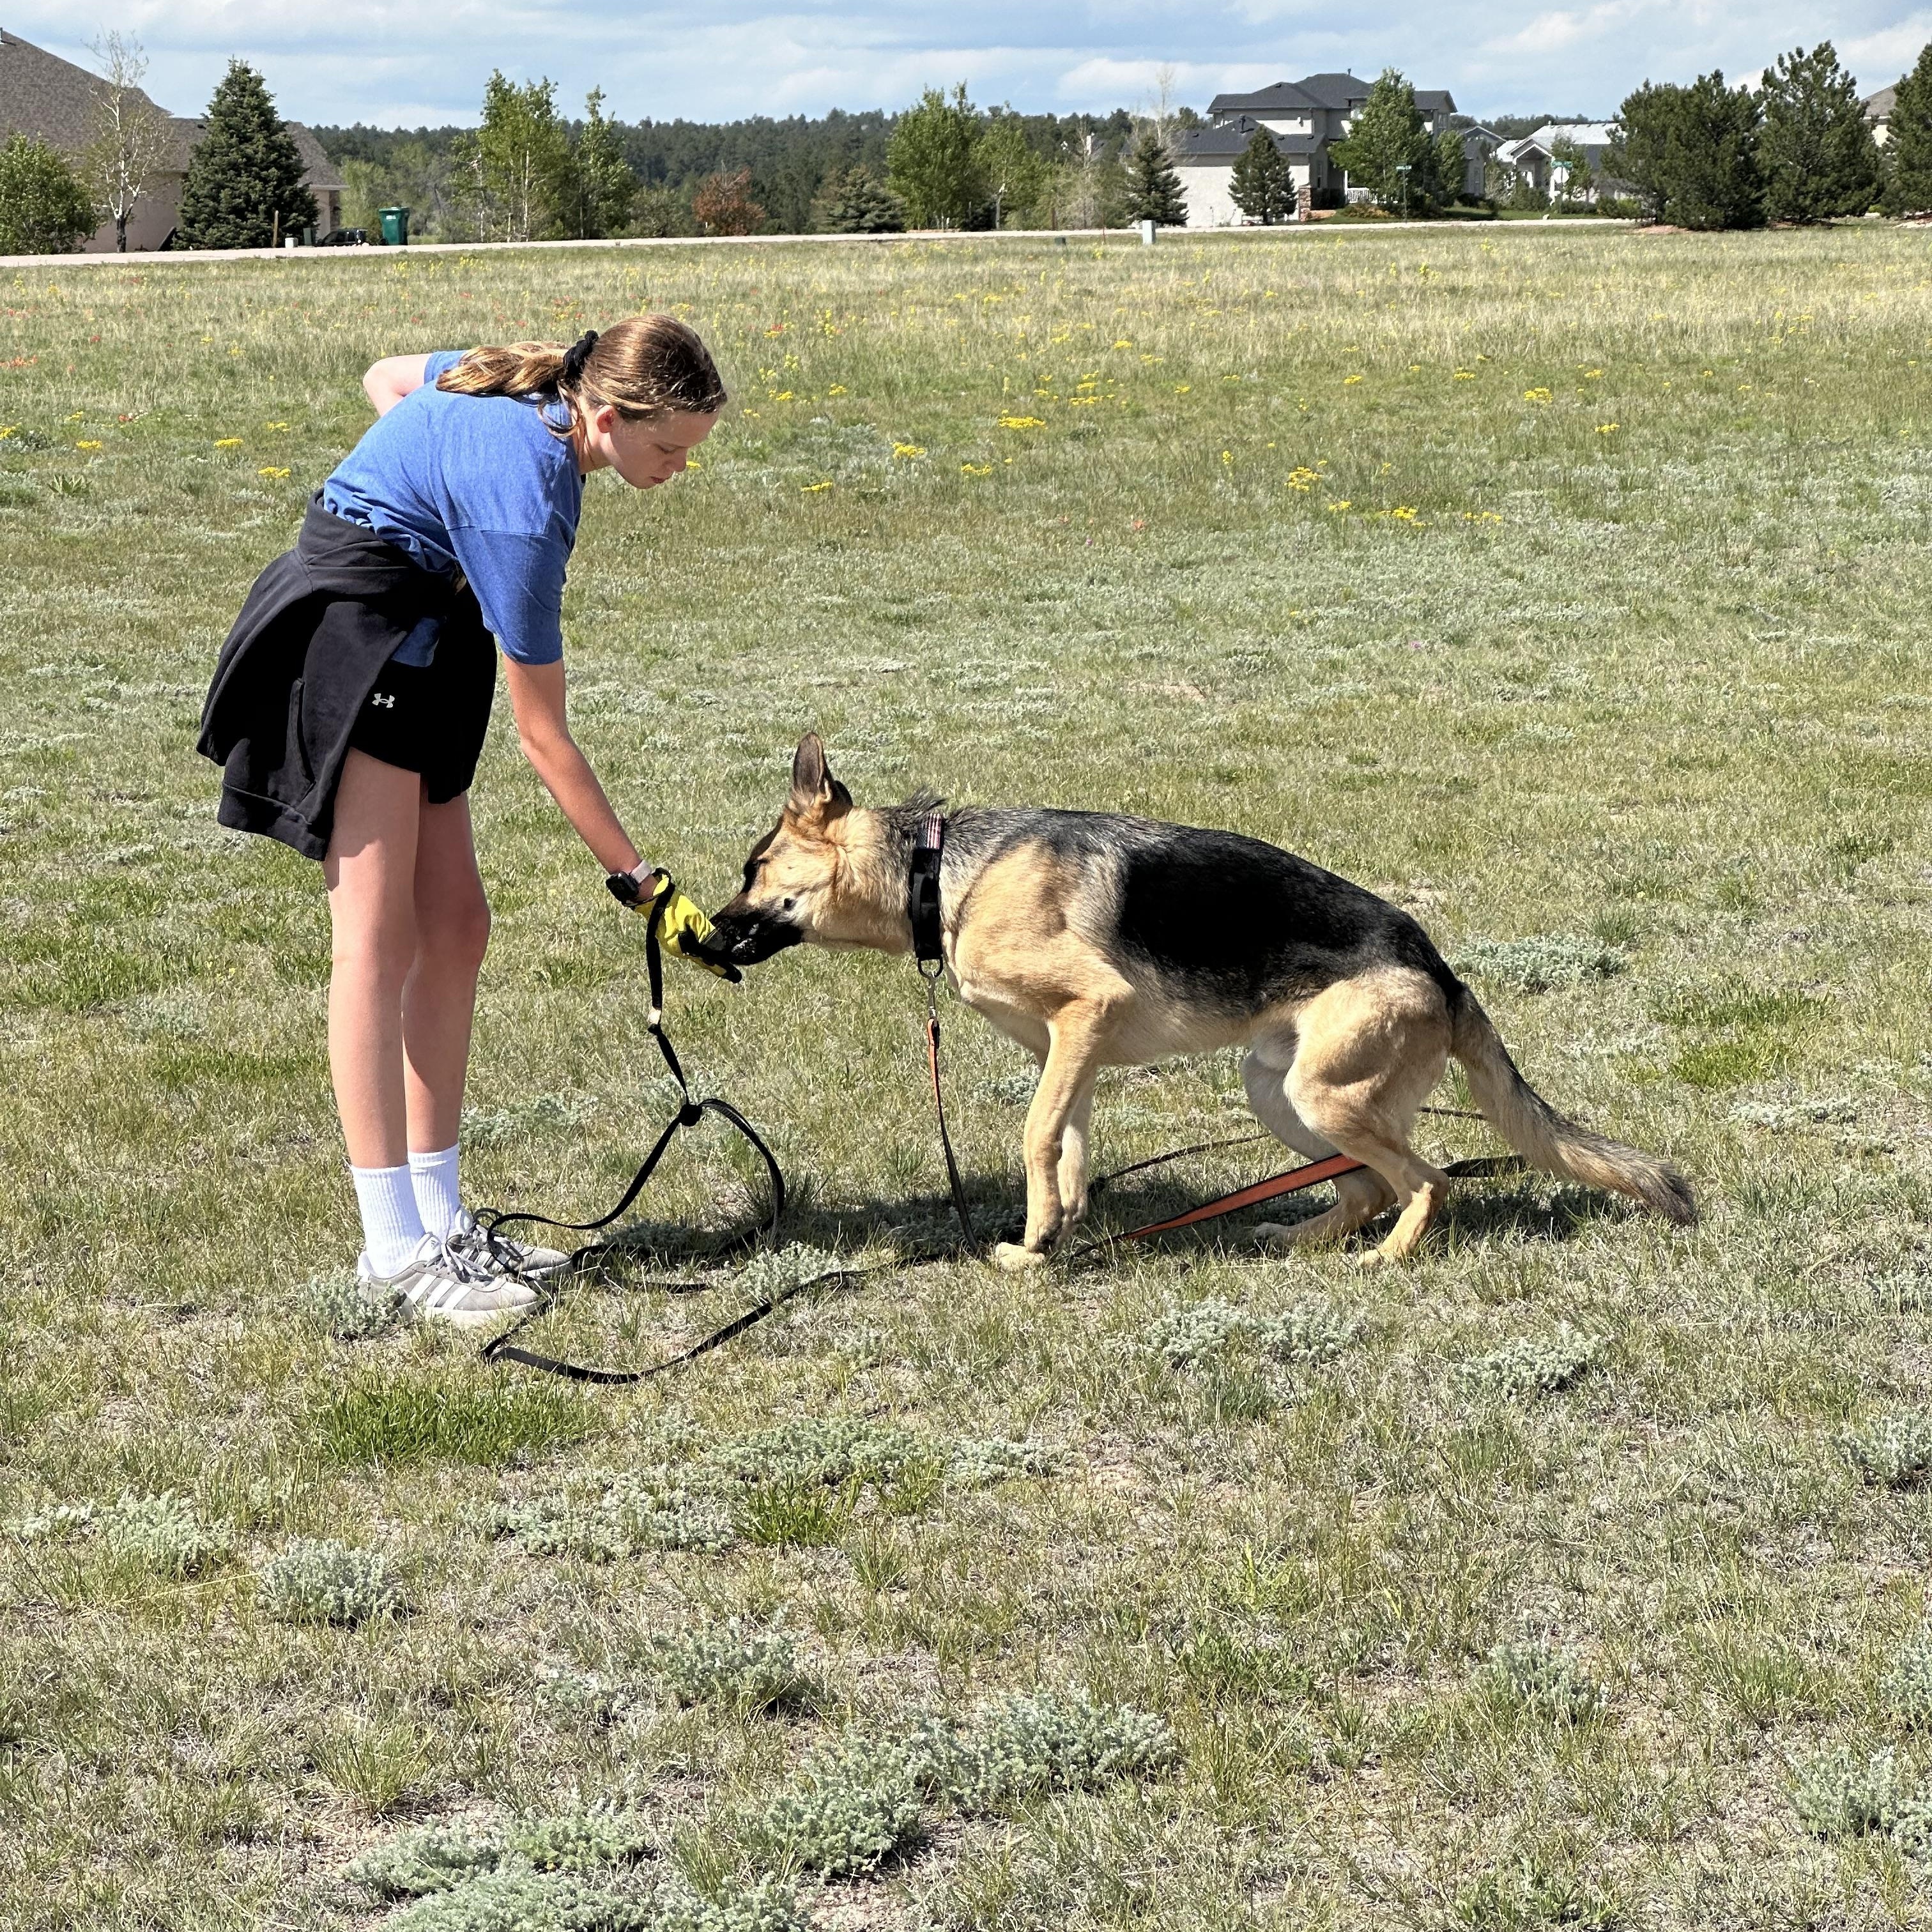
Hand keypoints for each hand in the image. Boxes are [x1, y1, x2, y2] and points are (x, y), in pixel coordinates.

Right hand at [608, 868, 740, 981]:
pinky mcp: (670, 937)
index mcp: (682, 948)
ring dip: (705, 956)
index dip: (718, 968)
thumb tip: (718, 947)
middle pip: (699, 959)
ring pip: (693, 952)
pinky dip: (696, 948)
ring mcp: (672, 944)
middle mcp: (677, 950)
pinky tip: (703, 948)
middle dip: (712, 963)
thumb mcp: (694, 919)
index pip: (705, 961)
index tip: (730, 975)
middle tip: (727, 972)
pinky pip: (687, 946)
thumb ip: (706, 933)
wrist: (653, 899)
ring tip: (718, 963)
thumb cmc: (673, 907)